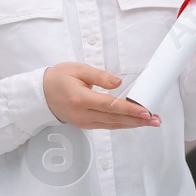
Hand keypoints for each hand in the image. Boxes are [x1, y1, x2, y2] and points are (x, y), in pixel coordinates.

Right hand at [42, 63, 159, 129]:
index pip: (110, 106)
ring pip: (112, 125)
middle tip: (155, 120)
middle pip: (115, 119)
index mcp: (80, 99)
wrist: (40, 94)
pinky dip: (122, 124)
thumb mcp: (77, 69)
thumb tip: (118, 82)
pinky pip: (107, 126)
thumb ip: (99, 76)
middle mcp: (82, 114)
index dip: (129, 109)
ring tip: (150, 122)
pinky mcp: (85, 125)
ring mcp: (83, 122)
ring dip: (133, 124)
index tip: (145, 111)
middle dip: (137, 120)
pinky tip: (134, 122)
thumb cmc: (58, 78)